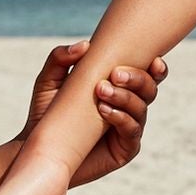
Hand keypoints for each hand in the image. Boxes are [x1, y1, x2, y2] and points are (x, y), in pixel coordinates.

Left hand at [27, 41, 169, 186]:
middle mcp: (129, 107)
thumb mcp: (48, 81)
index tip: (153, 59)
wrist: (39, 150)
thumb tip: (85, 44)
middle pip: (149, 89)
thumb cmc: (46, 113)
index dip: (156, 68)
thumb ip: (61, 58)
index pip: (146, 75)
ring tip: (101, 91)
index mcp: (119, 88)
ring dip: (125, 96)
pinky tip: (105, 111)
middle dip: (137, 79)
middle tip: (114, 74)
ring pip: (141, 108)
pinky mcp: (124, 149)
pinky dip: (122, 118)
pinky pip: (132, 131)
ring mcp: (128, 129)